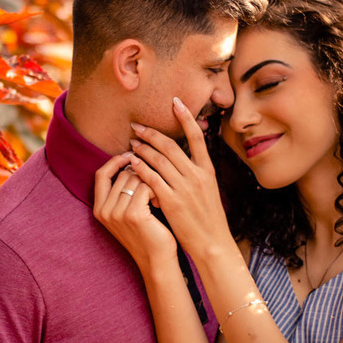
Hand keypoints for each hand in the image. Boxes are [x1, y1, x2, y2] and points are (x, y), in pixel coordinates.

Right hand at [93, 154, 176, 272]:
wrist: (156, 260)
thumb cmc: (146, 234)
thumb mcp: (126, 213)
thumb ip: (121, 191)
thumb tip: (131, 160)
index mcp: (99, 210)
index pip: (101, 174)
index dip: (114, 162)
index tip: (129, 156)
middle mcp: (105, 211)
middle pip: (123, 174)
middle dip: (141, 177)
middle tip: (152, 191)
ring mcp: (117, 213)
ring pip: (136, 179)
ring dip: (150, 184)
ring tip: (156, 199)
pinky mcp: (133, 214)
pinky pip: (146, 186)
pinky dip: (156, 191)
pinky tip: (159, 203)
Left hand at [126, 98, 230, 257]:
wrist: (212, 241)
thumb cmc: (207, 217)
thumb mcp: (207, 189)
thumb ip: (195, 172)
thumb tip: (180, 156)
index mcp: (207, 170)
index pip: (196, 137)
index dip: (186, 117)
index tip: (175, 101)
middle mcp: (197, 175)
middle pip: (170, 146)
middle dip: (150, 133)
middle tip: (136, 126)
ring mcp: (184, 188)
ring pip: (158, 160)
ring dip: (142, 149)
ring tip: (131, 143)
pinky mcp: (172, 201)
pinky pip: (152, 179)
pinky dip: (140, 168)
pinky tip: (131, 163)